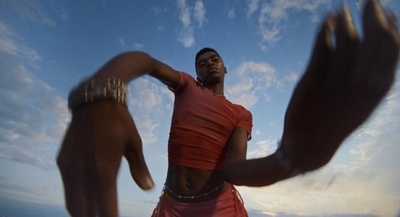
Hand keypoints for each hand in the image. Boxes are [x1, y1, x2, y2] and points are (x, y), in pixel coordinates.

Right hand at [57, 103, 153, 216]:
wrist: (95, 100)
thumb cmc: (120, 122)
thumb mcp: (134, 144)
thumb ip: (139, 169)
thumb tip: (148, 188)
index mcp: (104, 170)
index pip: (106, 207)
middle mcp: (84, 172)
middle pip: (85, 211)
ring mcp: (70, 167)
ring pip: (73, 203)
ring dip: (83, 212)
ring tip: (95, 214)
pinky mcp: (62, 161)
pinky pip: (67, 188)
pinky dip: (75, 199)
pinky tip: (85, 199)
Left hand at [281, 0, 398, 171]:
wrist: (310, 147)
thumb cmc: (339, 121)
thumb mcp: (363, 103)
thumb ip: (372, 77)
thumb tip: (374, 44)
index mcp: (377, 91)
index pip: (392, 49)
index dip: (392, 25)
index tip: (388, 10)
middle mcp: (360, 86)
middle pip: (372, 39)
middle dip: (373, 13)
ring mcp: (335, 85)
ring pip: (346, 41)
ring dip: (346, 20)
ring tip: (342, 10)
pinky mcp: (311, 84)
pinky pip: (321, 49)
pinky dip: (324, 31)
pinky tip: (326, 21)